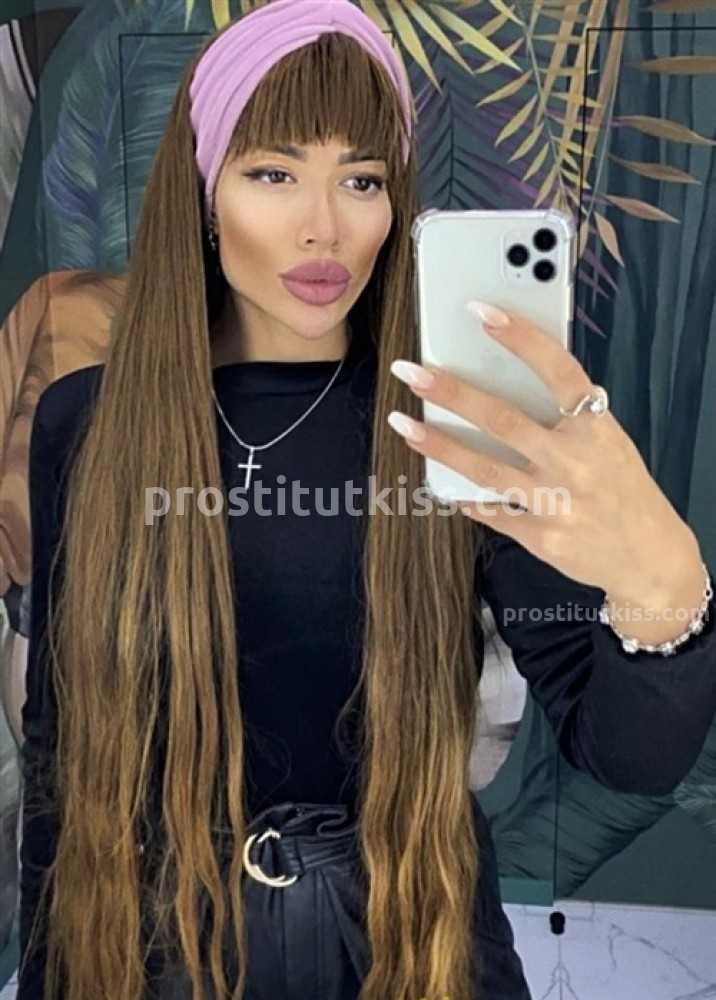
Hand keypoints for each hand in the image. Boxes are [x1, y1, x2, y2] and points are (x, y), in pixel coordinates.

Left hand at [387, 300, 699, 603]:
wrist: (649, 555)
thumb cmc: (623, 488)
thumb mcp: (610, 441)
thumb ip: (569, 417)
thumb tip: (507, 384)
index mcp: (596, 427)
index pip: (556, 370)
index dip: (519, 337)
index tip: (481, 312)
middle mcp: (574, 462)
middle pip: (503, 420)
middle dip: (451, 393)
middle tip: (410, 373)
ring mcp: (556, 502)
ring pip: (486, 470)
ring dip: (440, 446)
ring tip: (405, 426)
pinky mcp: (542, 538)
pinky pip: (494, 513)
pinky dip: (471, 500)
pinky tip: (451, 489)